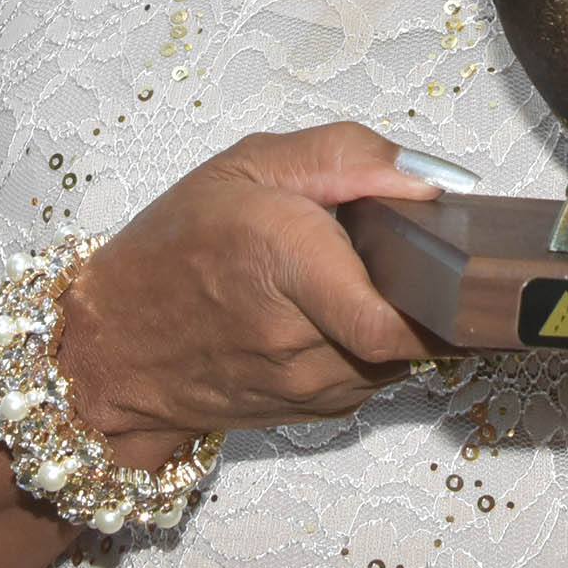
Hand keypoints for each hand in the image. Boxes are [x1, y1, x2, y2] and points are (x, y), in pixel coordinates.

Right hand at [51, 124, 450, 469]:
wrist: (116, 349)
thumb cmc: (174, 250)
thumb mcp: (250, 164)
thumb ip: (348, 156)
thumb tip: (431, 180)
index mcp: (282, 261)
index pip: (393, 314)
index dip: (443, 290)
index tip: (451, 252)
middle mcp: (299, 338)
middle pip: (414, 323)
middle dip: (422, 282)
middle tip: (396, 245)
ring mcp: (311, 386)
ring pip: (403, 349)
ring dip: (397, 311)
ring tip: (352, 274)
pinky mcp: (319, 411)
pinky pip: (377, 370)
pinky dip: (373, 338)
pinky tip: (334, 309)